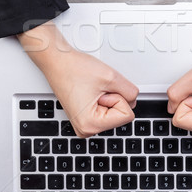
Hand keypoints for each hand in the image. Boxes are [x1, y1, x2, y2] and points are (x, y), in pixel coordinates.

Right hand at [17, 21, 138, 137]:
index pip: (127, 115)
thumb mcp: (111, 77)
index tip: (102, 91)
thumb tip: (134, 100)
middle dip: (114, 98)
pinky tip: (91, 92)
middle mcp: (86, 129)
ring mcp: (85, 124)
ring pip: (115, 112)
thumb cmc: (73, 69)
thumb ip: (130, 91)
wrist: (57, 61)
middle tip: (95, 89)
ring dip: (109, 97)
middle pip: (121, 115)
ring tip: (92, 90)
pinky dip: (104, 98)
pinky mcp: (86, 117)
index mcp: (90, 125)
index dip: (119, 98)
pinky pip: (107, 109)